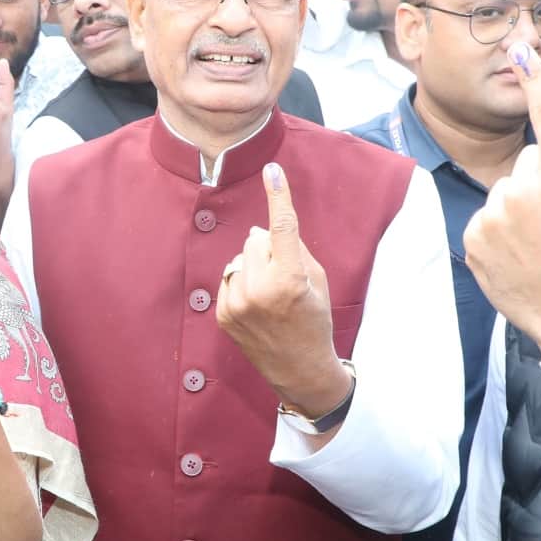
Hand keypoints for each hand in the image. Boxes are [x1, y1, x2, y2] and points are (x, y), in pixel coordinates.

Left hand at [215, 163, 351, 416]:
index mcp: (290, 280)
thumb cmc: (315, 321)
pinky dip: (241, 282)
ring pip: (240, 257)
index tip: (272, 170)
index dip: (278, 195)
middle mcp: (260, 290)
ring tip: (269, 293)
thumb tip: (261, 227)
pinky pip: (229, 277)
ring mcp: (238, 304)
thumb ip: (293, 249)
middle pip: (255, 238)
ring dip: (253, 265)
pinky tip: (256, 305)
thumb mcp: (317, 281)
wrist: (300, 369)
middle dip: (269, 248)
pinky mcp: (223, 314)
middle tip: (284, 274)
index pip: (282, 227)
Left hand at [461, 45, 540, 358]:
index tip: (518, 49)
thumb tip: (537, 157)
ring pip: (502, 191)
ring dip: (514, 209)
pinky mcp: (473, 236)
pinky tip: (514, 254)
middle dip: (536, 182)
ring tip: (534, 243)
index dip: (534, 82)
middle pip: (523, 163)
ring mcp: (494, 215)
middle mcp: (524, 191)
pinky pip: (484, 217)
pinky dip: (496, 232)